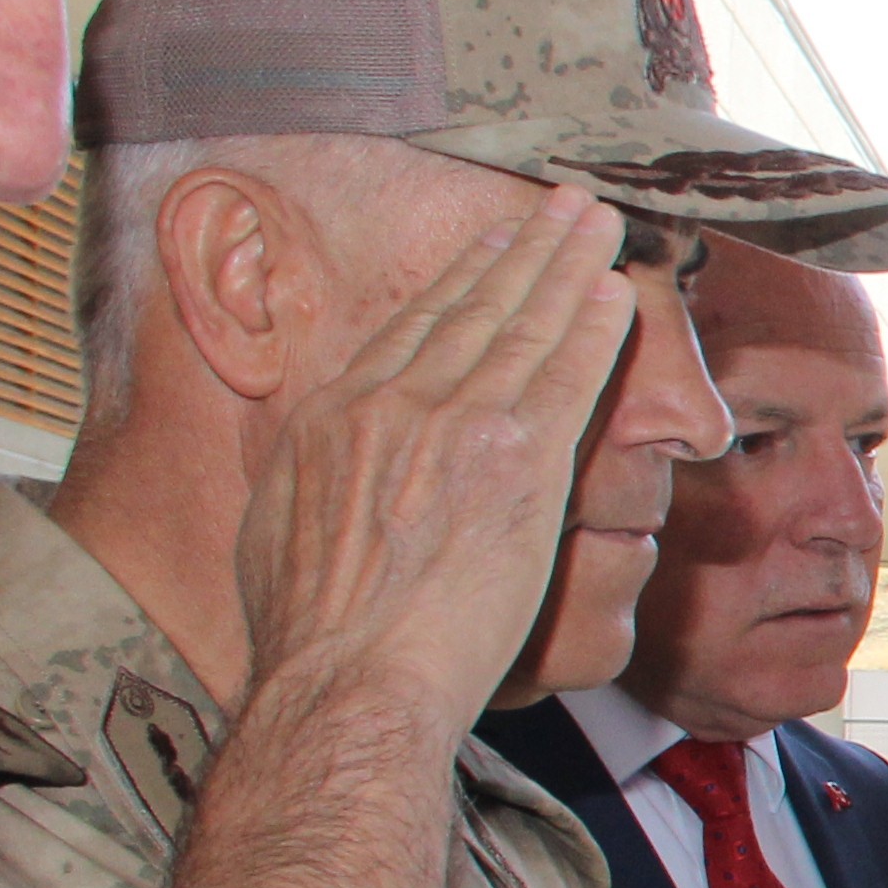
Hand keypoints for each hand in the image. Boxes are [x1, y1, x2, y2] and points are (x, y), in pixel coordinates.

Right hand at [232, 190, 634, 730]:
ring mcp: (455, 424)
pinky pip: (565, 372)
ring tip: (597, 225)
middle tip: (558, 209)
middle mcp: (390, 403)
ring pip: (522, 324)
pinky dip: (592, 325)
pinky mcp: (517, 459)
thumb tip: (303, 482)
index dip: (458, 284)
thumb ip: (301, 487)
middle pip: (470, 308)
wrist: (346, 679)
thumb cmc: (307, 640)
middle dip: (521, 252)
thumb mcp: (270, 536)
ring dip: (565, 266)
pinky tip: (616, 293)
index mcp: (331, 418)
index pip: (408, 332)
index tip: (488, 252)